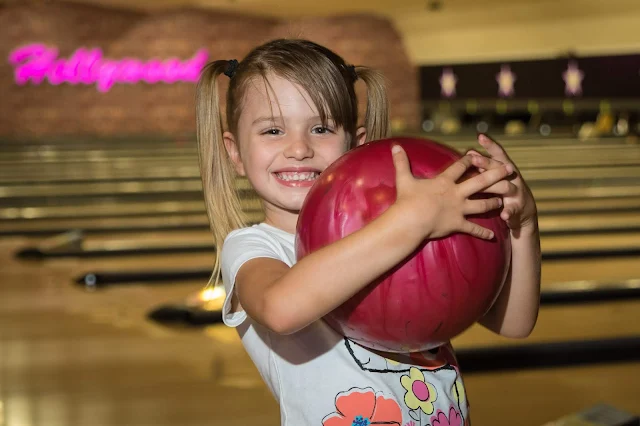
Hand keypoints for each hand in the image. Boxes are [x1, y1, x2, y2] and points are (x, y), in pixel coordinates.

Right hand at [391, 144, 511, 239]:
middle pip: (481, 182)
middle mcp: (456, 193)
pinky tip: (492, 236)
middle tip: (509, 170)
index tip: (476, 154)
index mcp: (445, 181)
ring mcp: (459, 209)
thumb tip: (394, 146)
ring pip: (482, 205)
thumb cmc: (407, 200)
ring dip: (494, 202)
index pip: (460, 167)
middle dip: (496, 175)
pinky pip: (473, 229)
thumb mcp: (404, 179)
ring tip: (502, 200)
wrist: (411, 220)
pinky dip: (483, 233)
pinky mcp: (458, 224)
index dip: (469, 160)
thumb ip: (401, 162)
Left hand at [467, 134, 537, 229]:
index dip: (490, 145)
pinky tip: (504, 215)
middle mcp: (513, 178)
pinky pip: (513, 210)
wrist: (523, 213)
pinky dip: (508, 212)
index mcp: (505, 169)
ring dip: (494, 186)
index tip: (480, 136)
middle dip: (487, 163)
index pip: (498, 154)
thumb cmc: (503, 191)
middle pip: (500, 168)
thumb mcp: (495, 177)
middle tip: (474, 158)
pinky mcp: (517, 209)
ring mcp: (516, 193)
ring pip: (506, 187)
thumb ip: (484, 167)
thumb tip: (468, 153)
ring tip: (483, 186)